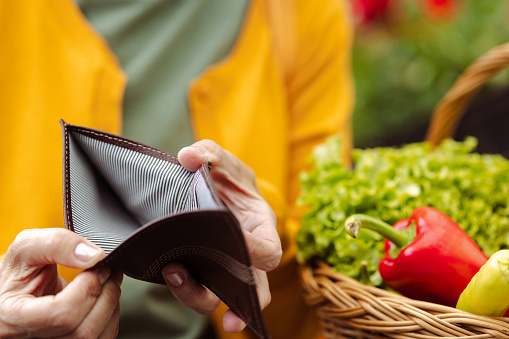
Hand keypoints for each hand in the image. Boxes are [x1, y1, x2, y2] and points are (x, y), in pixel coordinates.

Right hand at [0, 228, 122, 337]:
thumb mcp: (28, 247)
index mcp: (12, 316)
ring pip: (95, 337)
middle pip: (83, 330)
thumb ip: (58, 243)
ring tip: (107, 281)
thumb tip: (94, 256)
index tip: (96, 266)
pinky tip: (102, 298)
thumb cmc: (18, 271)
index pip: (63, 313)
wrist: (15, 289)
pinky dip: (110, 316)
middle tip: (107, 270)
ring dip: (111, 304)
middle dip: (105, 293)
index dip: (89, 286)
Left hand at [162, 140, 281, 332]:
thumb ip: (210, 154)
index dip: (256, 252)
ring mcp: (227, 267)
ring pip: (225, 297)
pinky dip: (189, 292)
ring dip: (201, 294)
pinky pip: (203, 292)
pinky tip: (171, 277)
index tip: (235, 243)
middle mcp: (248, 255)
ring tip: (175, 274)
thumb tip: (189, 157)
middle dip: (240, 300)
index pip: (269, 251)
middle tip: (222, 306)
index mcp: (261, 227)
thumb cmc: (227, 180)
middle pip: (254, 289)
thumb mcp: (223, 162)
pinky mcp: (205, 271)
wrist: (213, 191)